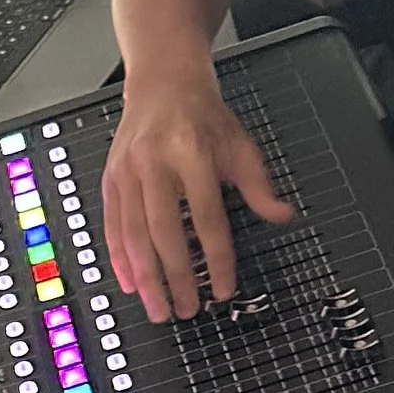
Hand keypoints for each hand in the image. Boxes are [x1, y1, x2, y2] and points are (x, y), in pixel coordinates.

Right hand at [99, 69, 295, 317]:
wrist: (162, 82)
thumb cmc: (202, 115)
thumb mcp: (239, 144)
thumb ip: (259, 186)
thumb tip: (282, 216)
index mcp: (191, 152)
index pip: (207, 218)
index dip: (216, 259)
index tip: (223, 288)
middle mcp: (155, 162)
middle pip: (165, 233)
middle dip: (175, 279)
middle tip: (186, 310)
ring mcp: (128, 172)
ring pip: (134, 235)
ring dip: (146, 278)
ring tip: (158, 308)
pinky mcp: (111, 179)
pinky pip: (112, 226)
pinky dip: (120, 259)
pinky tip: (131, 284)